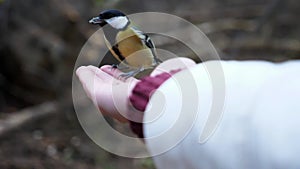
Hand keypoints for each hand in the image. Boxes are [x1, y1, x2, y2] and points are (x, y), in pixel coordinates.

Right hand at [76, 57, 195, 122]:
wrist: (160, 106)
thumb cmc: (171, 92)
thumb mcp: (176, 76)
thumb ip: (177, 70)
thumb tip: (186, 65)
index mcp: (142, 97)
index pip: (128, 87)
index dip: (120, 79)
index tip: (114, 72)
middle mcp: (127, 101)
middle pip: (112, 88)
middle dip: (107, 78)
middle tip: (102, 70)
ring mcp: (113, 102)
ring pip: (101, 87)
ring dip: (94, 78)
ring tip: (87, 69)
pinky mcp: (101, 99)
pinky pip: (92, 86)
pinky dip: (87, 78)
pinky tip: (82, 71)